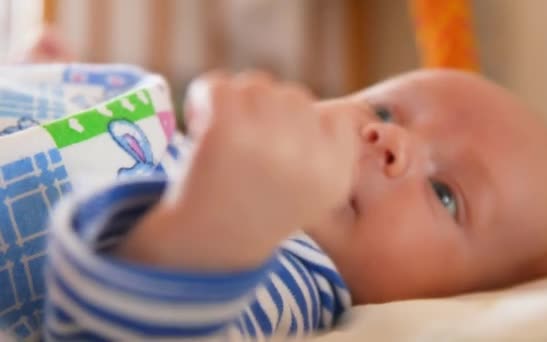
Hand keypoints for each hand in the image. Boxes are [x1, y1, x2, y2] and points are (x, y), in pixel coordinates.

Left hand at [117, 71, 357, 269]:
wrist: (203, 247)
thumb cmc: (257, 214)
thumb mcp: (314, 194)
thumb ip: (329, 152)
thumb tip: (341, 108)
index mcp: (335, 176)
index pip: (336, 117)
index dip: (303, 125)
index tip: (277, 149)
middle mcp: (309, 159)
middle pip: (294, 98)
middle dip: (267, 114)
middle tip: (244, 148)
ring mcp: (268, 143)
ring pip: (257, 86)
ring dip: (236, 105)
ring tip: (223, 140)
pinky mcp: (226, 131)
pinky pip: (218, 86)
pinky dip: (203, 100)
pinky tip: (199, 128)